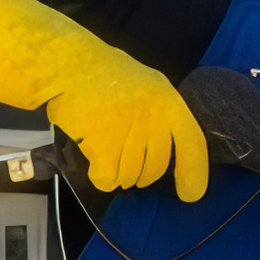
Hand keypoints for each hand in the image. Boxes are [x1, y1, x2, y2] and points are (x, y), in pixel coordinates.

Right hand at [0, 0, 203, 200]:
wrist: (65, 64)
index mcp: (167, 101)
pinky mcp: (104, 144)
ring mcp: (129, 131)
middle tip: (124, 161)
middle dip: (142, 175)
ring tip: (103, 150)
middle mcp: (154, 117)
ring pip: (131, 176)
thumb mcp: (144, 85)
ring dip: (118, 174)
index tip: (190, 195)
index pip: (192, 144)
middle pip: (156, 167)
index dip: (194, 173)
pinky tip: (92, 160)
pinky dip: (100, 177)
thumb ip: (157, 115)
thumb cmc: (100, 73)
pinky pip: (108, 178)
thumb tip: (162, 154)